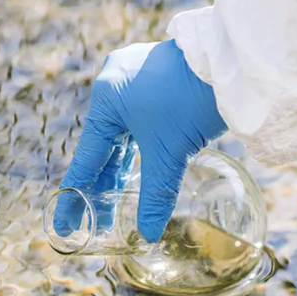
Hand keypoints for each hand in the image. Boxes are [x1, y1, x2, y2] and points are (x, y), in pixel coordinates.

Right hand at [56, 40, 226, 241]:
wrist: (232, 61)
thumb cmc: (193, 99)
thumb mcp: (170, 153)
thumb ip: (156, 195)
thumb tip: (150, 234)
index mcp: (106, 97)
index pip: (87, 158)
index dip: (76, 196)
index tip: (64, 225)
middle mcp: (115, 82)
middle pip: (105, 145)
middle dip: (104, 185)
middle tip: (101, 221)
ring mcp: (136, 75)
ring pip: (124, 133)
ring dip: (124, 167)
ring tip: (119, 200)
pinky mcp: (157, 75)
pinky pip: (140, 119)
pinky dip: (140, 146)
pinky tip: (141, 167)